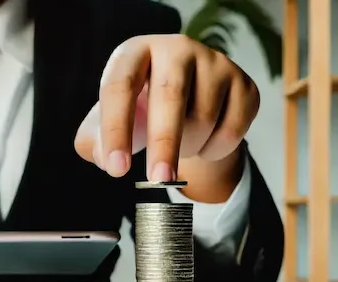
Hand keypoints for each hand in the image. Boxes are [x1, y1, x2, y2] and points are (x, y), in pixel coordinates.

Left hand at [74, 34, 258, 200]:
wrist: (186, 100)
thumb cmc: (137, 111)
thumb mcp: (106, 122)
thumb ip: (93, 141)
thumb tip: (104, 158)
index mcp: (134, 52)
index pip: (120, 87)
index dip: (117, 129)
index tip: (116, 169)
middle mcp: (176, 48)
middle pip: (170, 95)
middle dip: (164, 143)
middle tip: (157, 179)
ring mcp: (215, 62)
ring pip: (203, 117)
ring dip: (188, 147)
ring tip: (177, 146)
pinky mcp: (244, 83)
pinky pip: (232, 129)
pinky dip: (214, 150)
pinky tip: (203, 143)